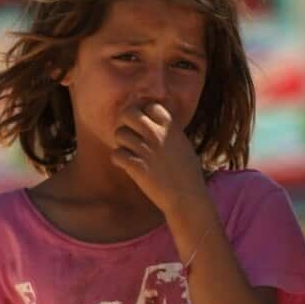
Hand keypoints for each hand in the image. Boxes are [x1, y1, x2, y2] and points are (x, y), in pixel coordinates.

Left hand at [111, 101, 207, 215]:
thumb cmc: (188, 173)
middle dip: (125, 122)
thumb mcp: (183, 144)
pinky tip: (126, 164)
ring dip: (121, 143)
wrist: (186, 197)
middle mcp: (157, 134)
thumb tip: (156, 123)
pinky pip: (116, 154)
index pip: (150, 105)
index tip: (144, 124)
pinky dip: (118, 159)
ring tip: (129, 152)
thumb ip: (170, 131)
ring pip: (119, 133)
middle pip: (129, 113)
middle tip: (129, 134)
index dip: (144, 113)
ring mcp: (146, 149)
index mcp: (171, 127)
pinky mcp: (136, 166)